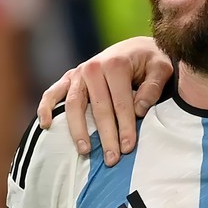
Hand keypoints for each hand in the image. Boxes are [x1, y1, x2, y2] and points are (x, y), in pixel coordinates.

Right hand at [36, 37, 172, 164]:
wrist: (135, 48)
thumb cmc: (150, 62)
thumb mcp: (161, 68)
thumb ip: (153, 87)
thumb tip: (139, 109)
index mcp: (115, 64)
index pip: (120, 102)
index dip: (125, 127)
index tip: (129, 148)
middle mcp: (93, 67)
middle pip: (98, 108)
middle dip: (106, 136)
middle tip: (111, 159)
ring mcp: (78, 73)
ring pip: (74, 105)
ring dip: (78, 130)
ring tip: (85, 151)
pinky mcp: (69, 78)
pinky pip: (52, 93)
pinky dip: (46, 107)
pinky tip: (46, 125)